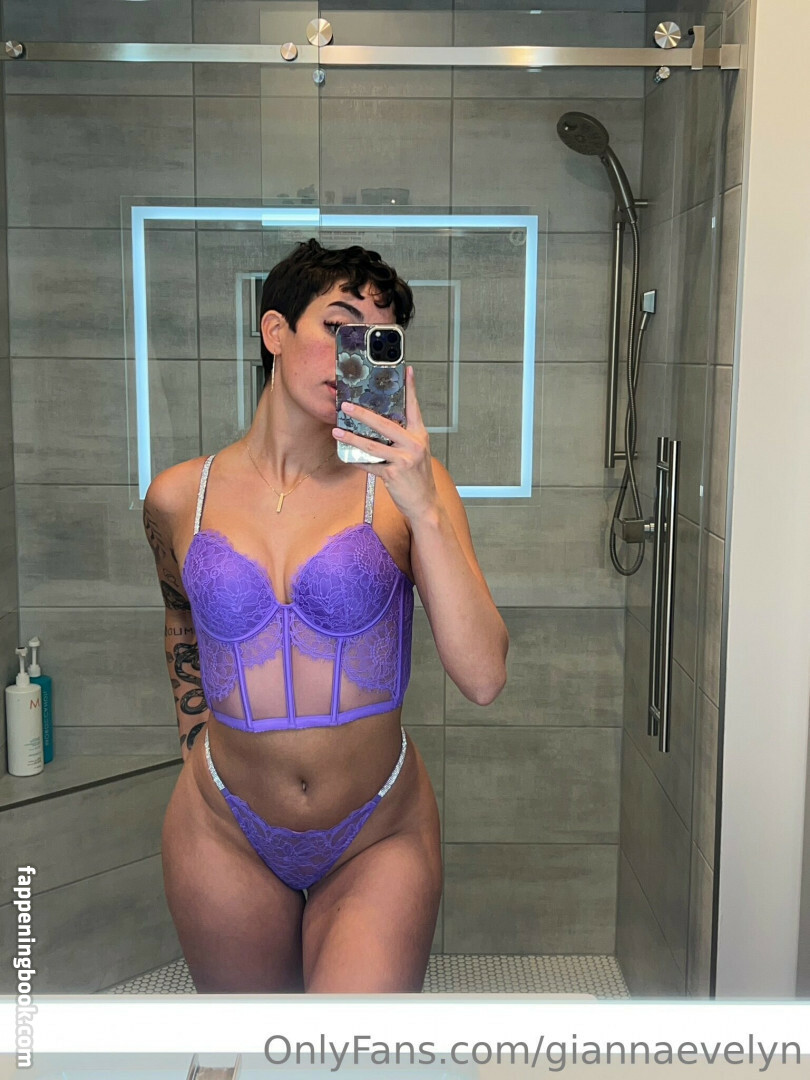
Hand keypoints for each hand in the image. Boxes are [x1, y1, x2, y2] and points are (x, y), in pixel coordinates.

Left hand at [332, 366, 437, 523]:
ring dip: (351, 438)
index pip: (414, 407)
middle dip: (363, 414)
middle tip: (346, 405)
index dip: (410, 388)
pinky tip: (346, 456)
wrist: (425, 503)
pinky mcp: (394, 475)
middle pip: (384, 424)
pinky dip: (357, 461)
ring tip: (337, 431)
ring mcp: (404, 460)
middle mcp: (413, 444)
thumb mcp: (416, 452)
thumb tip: (380, 424)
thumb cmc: (418, 477)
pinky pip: (370, 465)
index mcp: (419, 435)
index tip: (407, 370)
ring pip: (372, 445)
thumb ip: (403, 437)